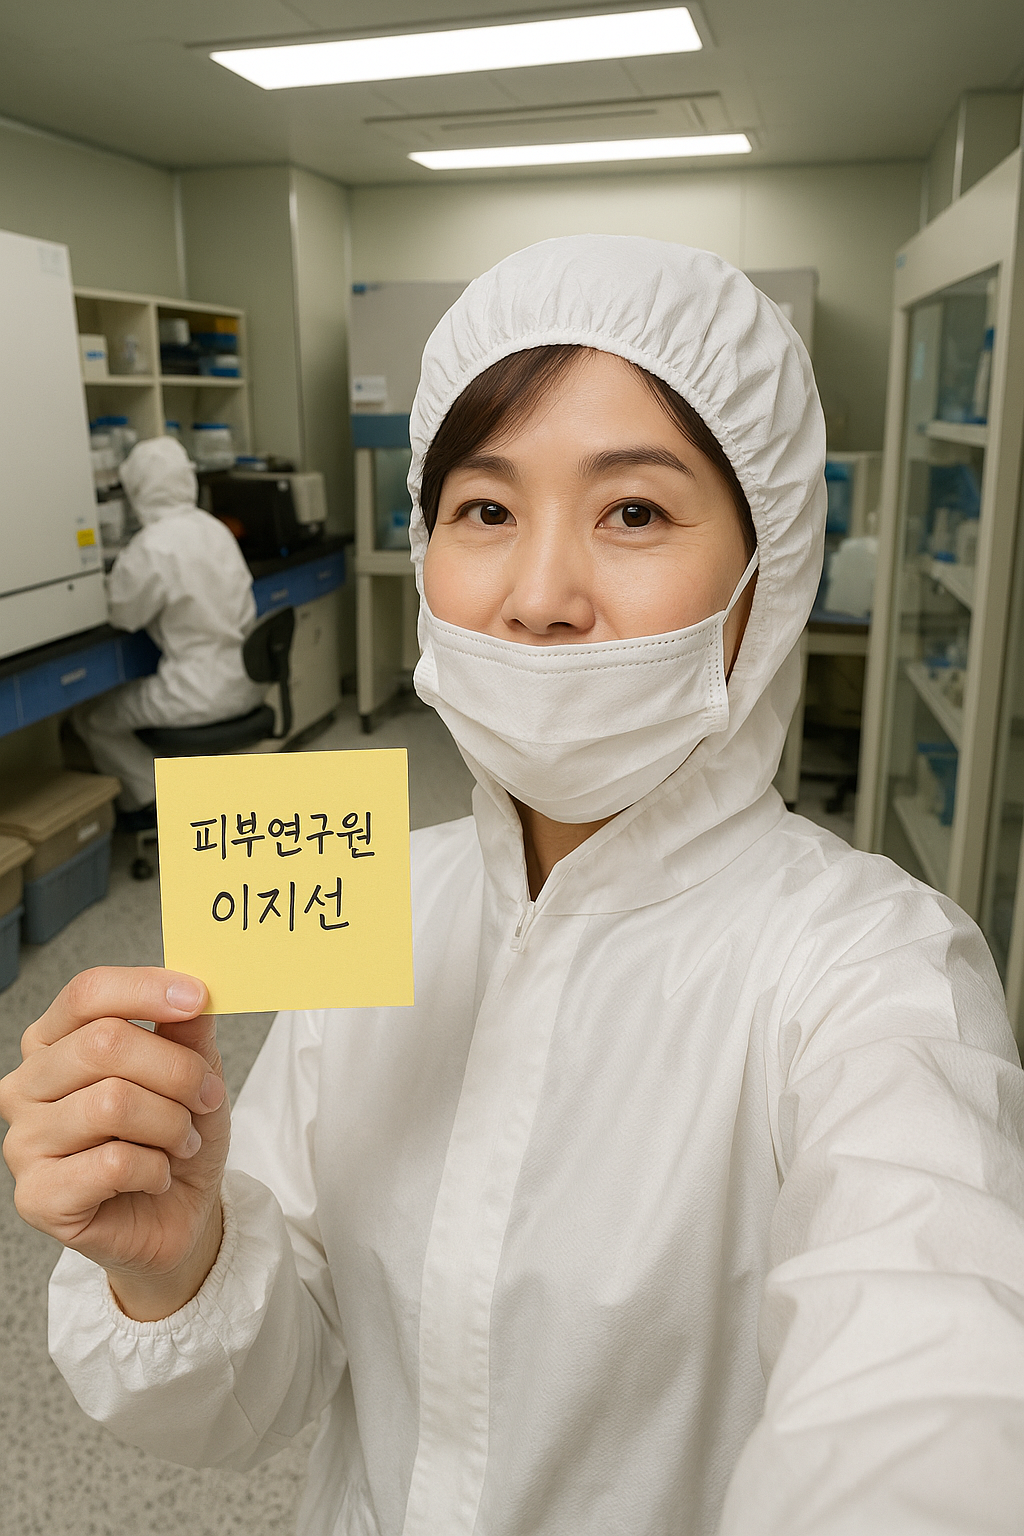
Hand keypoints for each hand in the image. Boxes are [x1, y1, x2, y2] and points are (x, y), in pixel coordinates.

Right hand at [0, 966, 227, 1320]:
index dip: (145, 989)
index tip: (199, 997)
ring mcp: (24, 1142)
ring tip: (182, 1141)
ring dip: (171, 1123)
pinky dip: (155, 1168)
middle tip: (207, 1095)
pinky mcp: (37, 1197)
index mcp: (53, 1042)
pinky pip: (111, 1163)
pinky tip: (155, 1176)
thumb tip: (194, 990)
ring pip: (112, 1103)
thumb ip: (187, 1028)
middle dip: (175, 1069)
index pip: (87, 993)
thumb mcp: (194, 1070)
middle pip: (104, 1044)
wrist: (177, 1214)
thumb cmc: (174, 1135)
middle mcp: (26, 1086)